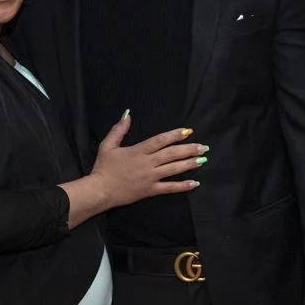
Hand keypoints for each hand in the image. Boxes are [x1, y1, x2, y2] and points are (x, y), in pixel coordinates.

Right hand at [90, 113, 205, 208]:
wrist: (100, 190)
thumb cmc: (103, 167)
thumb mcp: (107, 145)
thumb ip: (119, 130)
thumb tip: (127, 114)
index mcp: (138, 151)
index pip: (160, 140)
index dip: (175, 135)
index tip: (188, 131)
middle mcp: (147, 163)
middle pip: (171, 154)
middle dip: (189, 149)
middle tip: (203, 147)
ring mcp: (150, 177)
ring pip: (173, 169)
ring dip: (189, 164)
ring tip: (202, 160)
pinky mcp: (150, 191)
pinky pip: (169, 188)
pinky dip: (182, 186)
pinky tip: (194, 183)